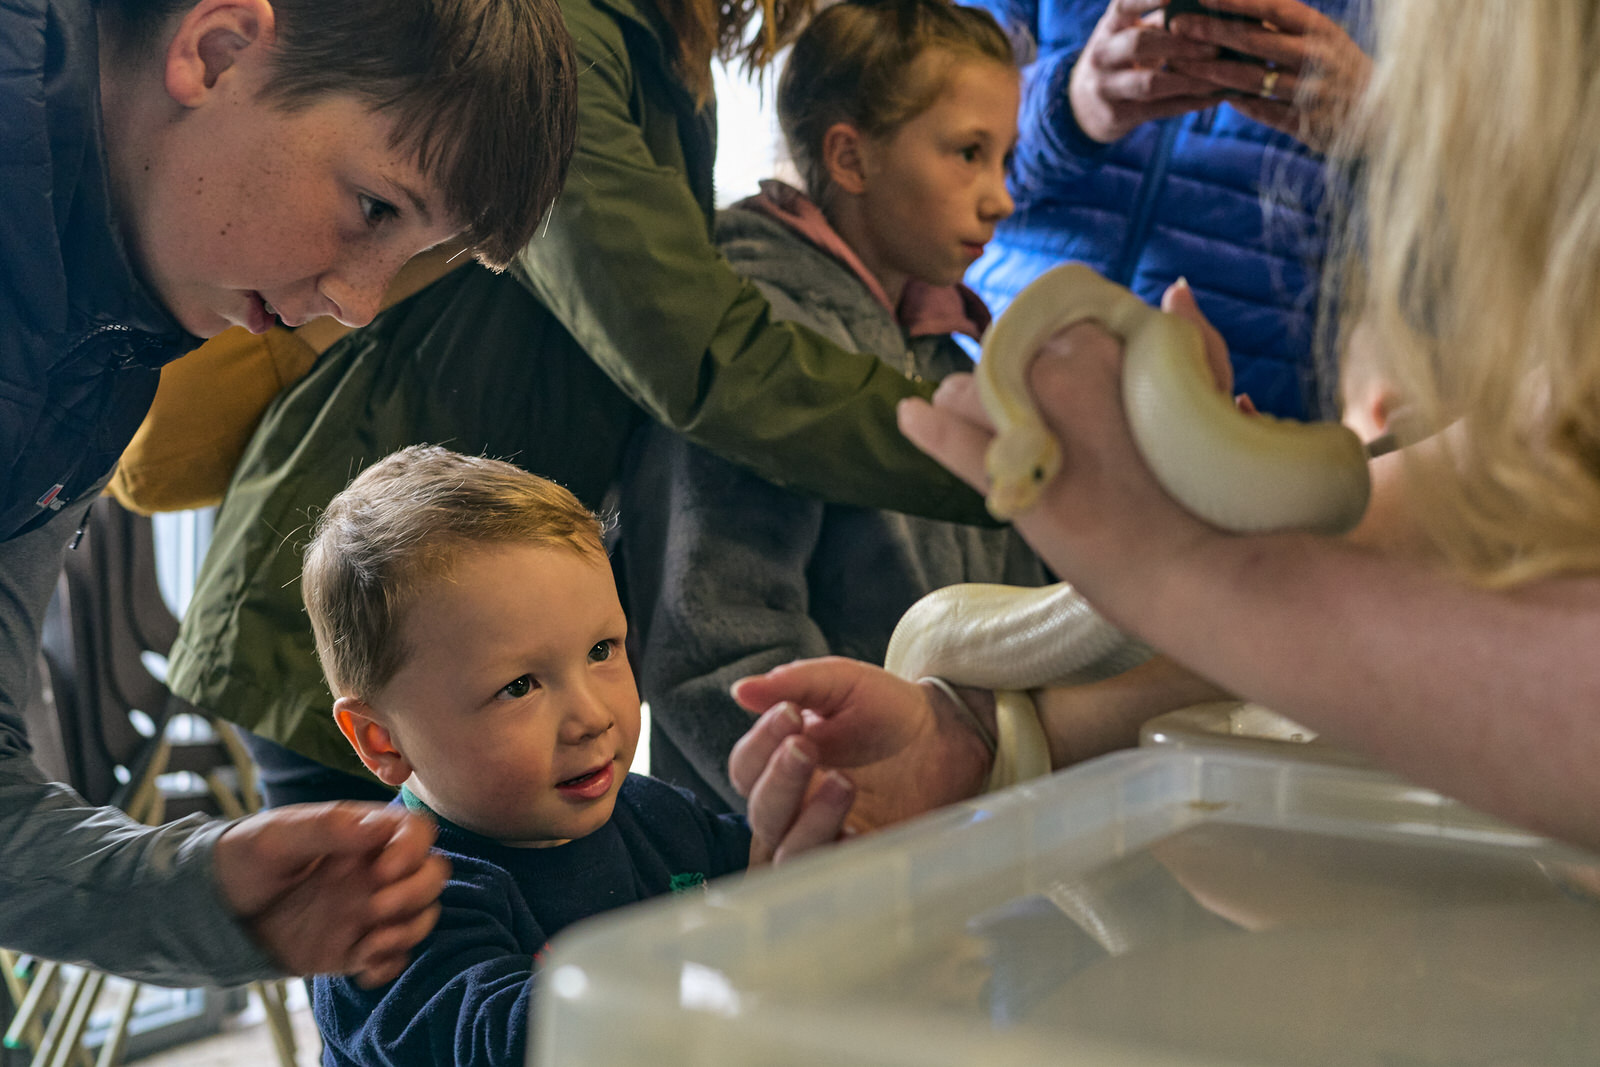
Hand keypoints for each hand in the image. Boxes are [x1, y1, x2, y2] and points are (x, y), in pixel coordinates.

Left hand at [213, 803, 449, 986]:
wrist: (216, 911)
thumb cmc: (244, 859)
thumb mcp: (276, 836)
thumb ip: (327, 827)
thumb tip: (376, 826)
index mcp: (362, 835)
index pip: (416, 832)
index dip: (412, 850)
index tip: (381, 871)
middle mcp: (375, 871)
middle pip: (432, 874)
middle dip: (415, 893)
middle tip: (373, 908)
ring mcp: (369, 909)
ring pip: (422, 915)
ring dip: (408, 930)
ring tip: (368, 944)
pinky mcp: (357, 946)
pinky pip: (396, 956)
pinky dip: (389, 965)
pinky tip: (360, 969)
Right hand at [729, 657, 991, 848]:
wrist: (946, 735)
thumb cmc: (888, 708)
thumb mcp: (844, 684)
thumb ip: (796, 683)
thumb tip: (741, 690)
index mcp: (782, 762)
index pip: (745, 767)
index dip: (759, 744)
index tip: (790, 713)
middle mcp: (795, 805)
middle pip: (760, 812)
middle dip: (779, 779)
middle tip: (806, 746)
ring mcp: (826, 835)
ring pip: (788, 850)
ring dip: (808, 819)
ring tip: (843, 782)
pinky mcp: (860, 856)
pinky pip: (836, 872)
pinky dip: (840, 854)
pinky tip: (857, 829)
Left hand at [897, 282, 1226, 620]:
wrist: (1192, 567)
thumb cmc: (1212, 482)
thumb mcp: (1211, 398)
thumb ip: (1191, 343)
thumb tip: (1174, 294)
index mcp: (1100, 345)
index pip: (1056, 326)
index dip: (1062, 351)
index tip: (1078, 377)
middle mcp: (1050, 375)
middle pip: (1008, 357)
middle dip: (1019, 376)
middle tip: (1046, 411)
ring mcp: (1019, 427)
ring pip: (970, 392)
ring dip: (973, 402)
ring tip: (984, 417)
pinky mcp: (1001, 482)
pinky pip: (949, 440)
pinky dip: (927, 427)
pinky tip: (909, 414)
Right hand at [1069, 0, 1228, 143]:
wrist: (1083, 106)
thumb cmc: (1121, 59)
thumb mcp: (1127, 33)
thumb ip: (1161, 21)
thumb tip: (1210, 9)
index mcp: (1109, 27)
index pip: (1124, 6)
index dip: (1146, 0)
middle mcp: (1101, 54)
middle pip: (1139, 43)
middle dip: (1180, 45)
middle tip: (1215, 47)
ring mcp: (1105, 87)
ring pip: (1149, 83)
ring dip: (1189, 80)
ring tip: (1219, 78)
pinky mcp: (1116, 116)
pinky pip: (1159, 109)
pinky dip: (1190, 103)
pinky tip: (1215, 98)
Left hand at [1165, 0, 1370, 152]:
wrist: (1381, 114)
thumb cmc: (1337, 67)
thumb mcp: (1319, 38)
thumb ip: (1282, 25)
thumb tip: (1235, 5)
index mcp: (1319, 28)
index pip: (1271, 7)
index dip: (1235, 0)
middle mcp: (1317, 56)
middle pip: (1255, 41)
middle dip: (1212, 32)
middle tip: (1177, 25)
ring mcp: (1311, 91)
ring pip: (1252, 79)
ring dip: (1211, 71)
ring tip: (1180, 64)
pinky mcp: (1305, 123)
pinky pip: (1261, 111)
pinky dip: (1234, 102)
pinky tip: (1208, 94)